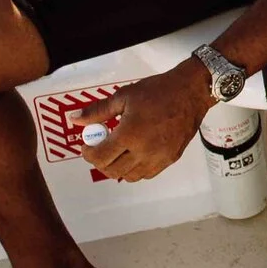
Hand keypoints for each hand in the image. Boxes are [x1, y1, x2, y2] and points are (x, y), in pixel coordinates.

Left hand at [69, 63, 210, 181]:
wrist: (191, 91)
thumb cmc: (157, 91)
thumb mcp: (124, 96)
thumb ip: (98, 111)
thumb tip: (75, 118)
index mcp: (130, 134)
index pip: (100, 157)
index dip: (88, 153)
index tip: (88, 145)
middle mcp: (144, 151)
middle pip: (112, 170)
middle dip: (101, 162)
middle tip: (101, 149)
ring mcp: (159, 157)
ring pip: (129, 177)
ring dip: (118, 168)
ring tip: (118, 152)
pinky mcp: (171, 159)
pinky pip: (147, 174)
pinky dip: (136, 169)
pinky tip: (135, 154)